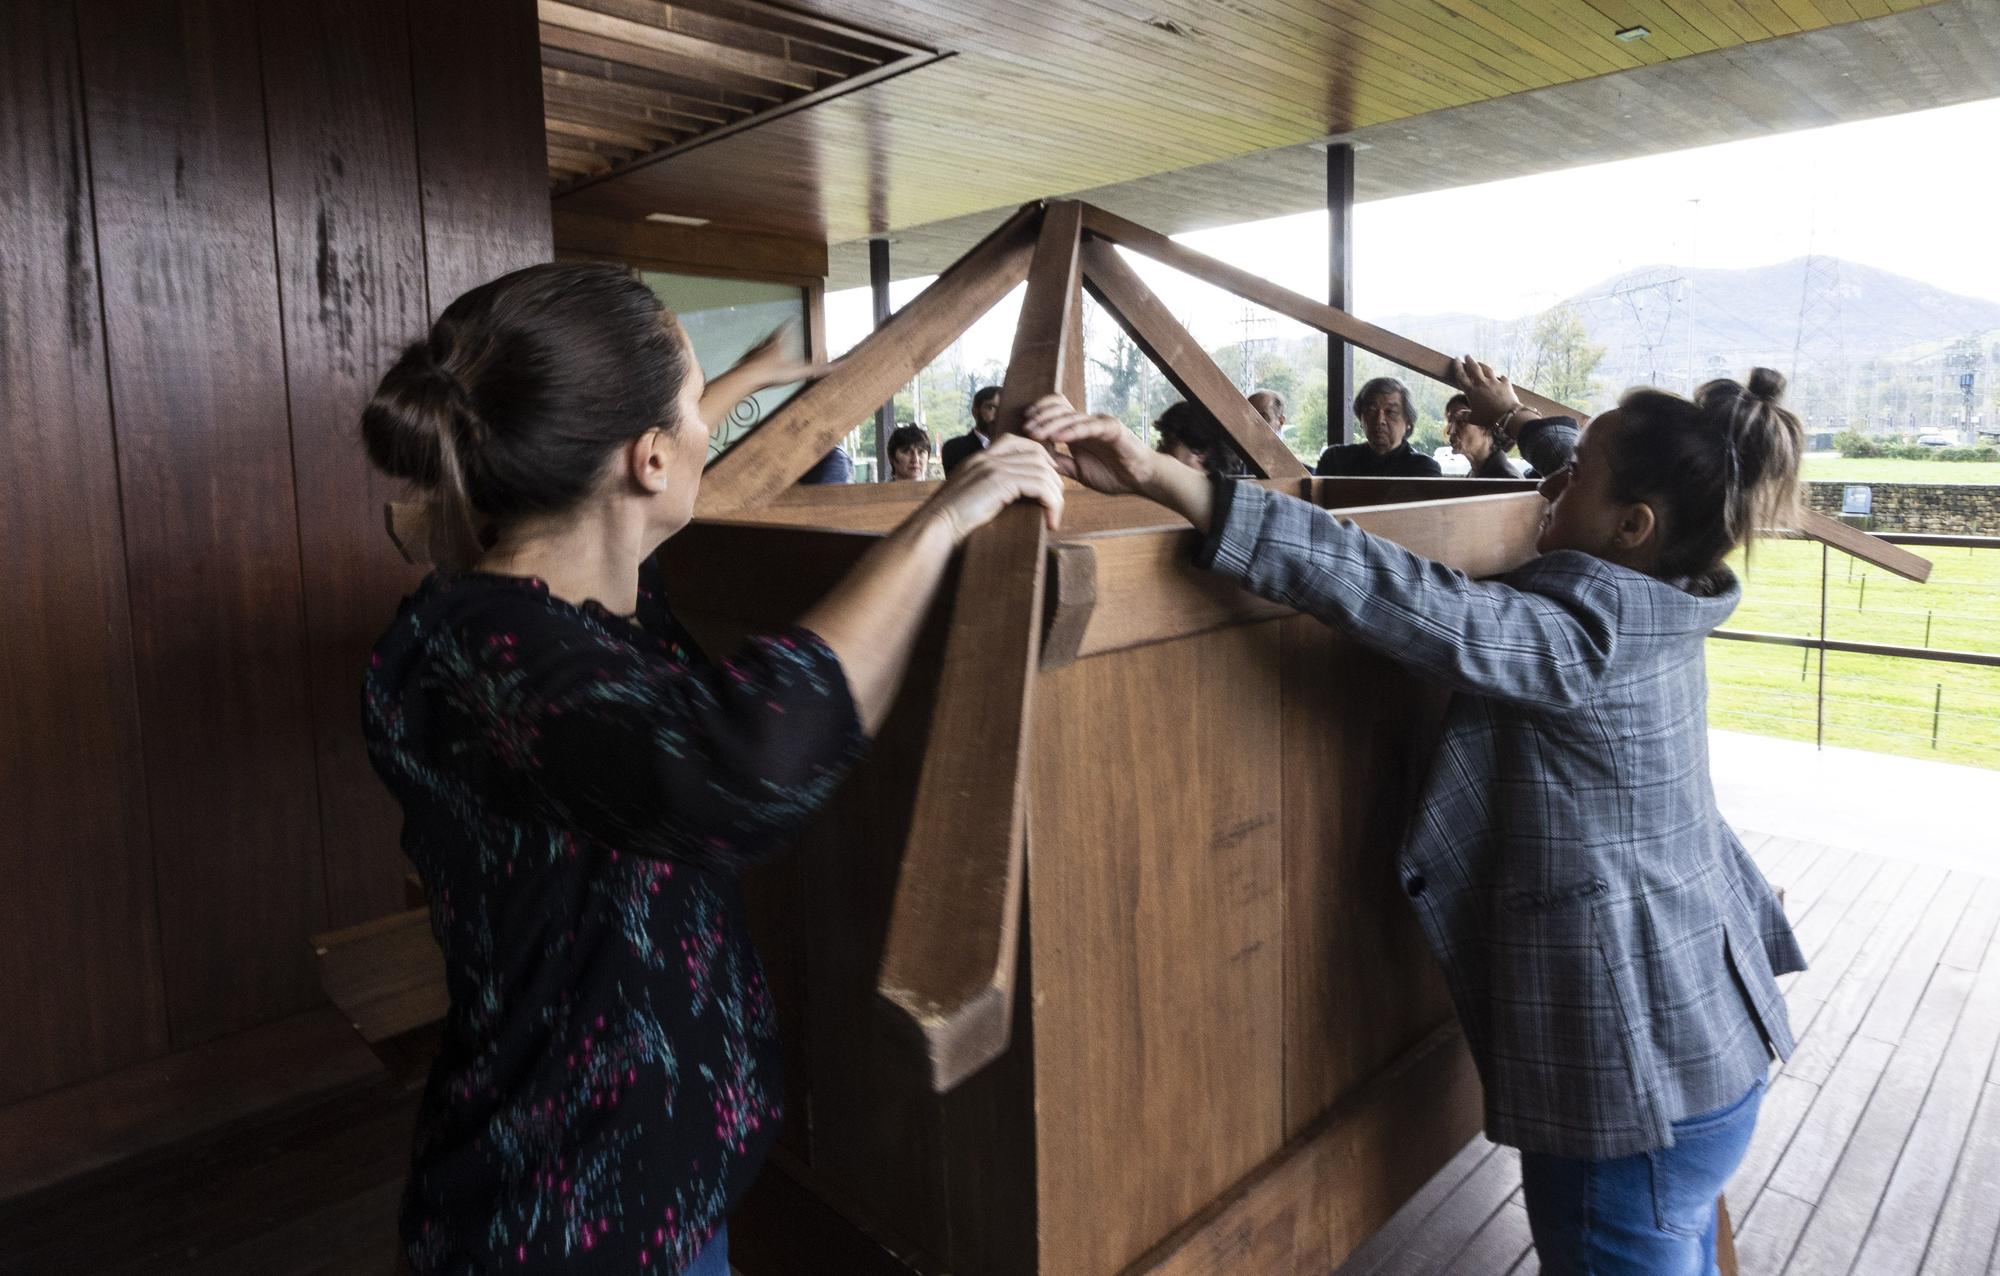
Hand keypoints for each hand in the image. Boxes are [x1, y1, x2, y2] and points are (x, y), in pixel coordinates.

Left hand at [728, 322, 830, 389]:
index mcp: (778, 344)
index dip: (792, 323)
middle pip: (773, 334)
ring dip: (766, 343)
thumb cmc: (770, 374)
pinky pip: (751, 355)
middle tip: (780, 330)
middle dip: (779, 332)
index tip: (795, 317)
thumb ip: (814, 370)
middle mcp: (766, 344)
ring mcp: (754, 351)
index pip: (787, 329)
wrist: (746, 378)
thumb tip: (833, 368)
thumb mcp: (795, 373)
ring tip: (767, 343)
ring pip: (761, 344)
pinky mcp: (745, 360)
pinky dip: (754, 356)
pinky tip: (754, 360)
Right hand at [924, 435, 1064, 543]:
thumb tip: (1006, 501)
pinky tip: (1050, 521)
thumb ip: (985, 491)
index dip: (1039, 456)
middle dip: (1053, 476)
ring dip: (1055, 495)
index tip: (1048, 478)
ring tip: (1054, 515)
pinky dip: (1051, 503)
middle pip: (1035, 453)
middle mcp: (986, 457)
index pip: (1017, 442)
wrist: (934, 528)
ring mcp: (992, 467)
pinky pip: (1040, 486)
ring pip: (1042, 470)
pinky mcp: (1000, 482)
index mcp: (978, 459)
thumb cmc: (949, 523)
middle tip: (1056, 500)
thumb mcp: (967, 499)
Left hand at [1020, 395, 1157, 496]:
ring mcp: (1099, 423)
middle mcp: (1087, 423)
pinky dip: (1071, 431)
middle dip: (1040, 416)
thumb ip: (1061, 464)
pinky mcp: (1112, 428)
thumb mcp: (1078, 472)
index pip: (1055, 412)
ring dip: (1051, 423)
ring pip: (1071, 416)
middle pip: (1059, 408)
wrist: (1141, 480)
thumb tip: (1038, 461)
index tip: (1023, 426)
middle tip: (1025, 427)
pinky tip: (1057, 438)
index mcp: (1078, 432)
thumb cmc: (1113, 475)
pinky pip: (1089, 426)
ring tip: (1035, 432)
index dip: (1039, 415)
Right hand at [1453, 354, 1524, 437]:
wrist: (1507, 415)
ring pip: (1487, 369)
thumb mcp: (1473, 419)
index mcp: (1472, 391)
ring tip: (1480, 363)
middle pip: (1474, 368)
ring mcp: (1494, 382)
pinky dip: (1500, 377)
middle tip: (1467, 356)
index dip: (1458, 367)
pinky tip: (1500, 377)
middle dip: (1470, 361)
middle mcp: (1482, 384)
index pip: (1462, 376)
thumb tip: (1457, 415)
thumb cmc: (1488, 418)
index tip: (1456, 359)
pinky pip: (1502, 378)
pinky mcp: (1505, 384)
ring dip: (1483, 365)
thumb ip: (1464, 416)